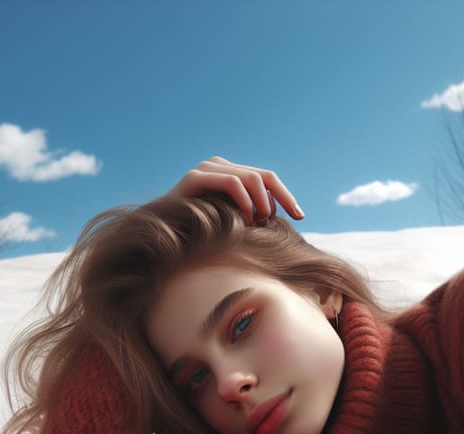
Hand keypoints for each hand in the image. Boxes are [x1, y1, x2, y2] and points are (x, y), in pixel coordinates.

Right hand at [168, 156, 304, 224]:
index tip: (300, 217)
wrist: (164, 238)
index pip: (266, 178)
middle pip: (263, 176)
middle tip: (282, 223)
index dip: (286, 196)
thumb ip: (251, 217)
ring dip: (262, 203)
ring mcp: (207, 169)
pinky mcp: (196, 178)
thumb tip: (280, 222)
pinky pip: (233, 182)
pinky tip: (246, 220)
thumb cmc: (199, 236)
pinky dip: (245, 202)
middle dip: (280, 199)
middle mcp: (219, 166)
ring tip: (259, 224)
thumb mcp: (232, 225)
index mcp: (229, 174)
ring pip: (251, 178)